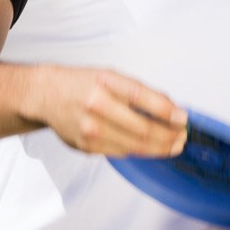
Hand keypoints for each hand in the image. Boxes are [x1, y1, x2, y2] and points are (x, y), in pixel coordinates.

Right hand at [30, 66, 187, 156]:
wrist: (47, 95)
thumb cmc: (82, 84)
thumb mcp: (110, 76)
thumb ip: (137, 92)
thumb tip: (170, 109)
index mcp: (106, 81)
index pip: (141, 97)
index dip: (166, 110)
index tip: (183, 118)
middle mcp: (97, 105)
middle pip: (142, 128)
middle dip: (169, 136)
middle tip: (182, 136)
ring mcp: (90, 129)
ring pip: (135, 145)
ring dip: (160, 147)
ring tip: (173, 145)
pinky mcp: (87, 146)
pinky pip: (121, 152)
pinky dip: (139, 150)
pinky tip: (149, 147)